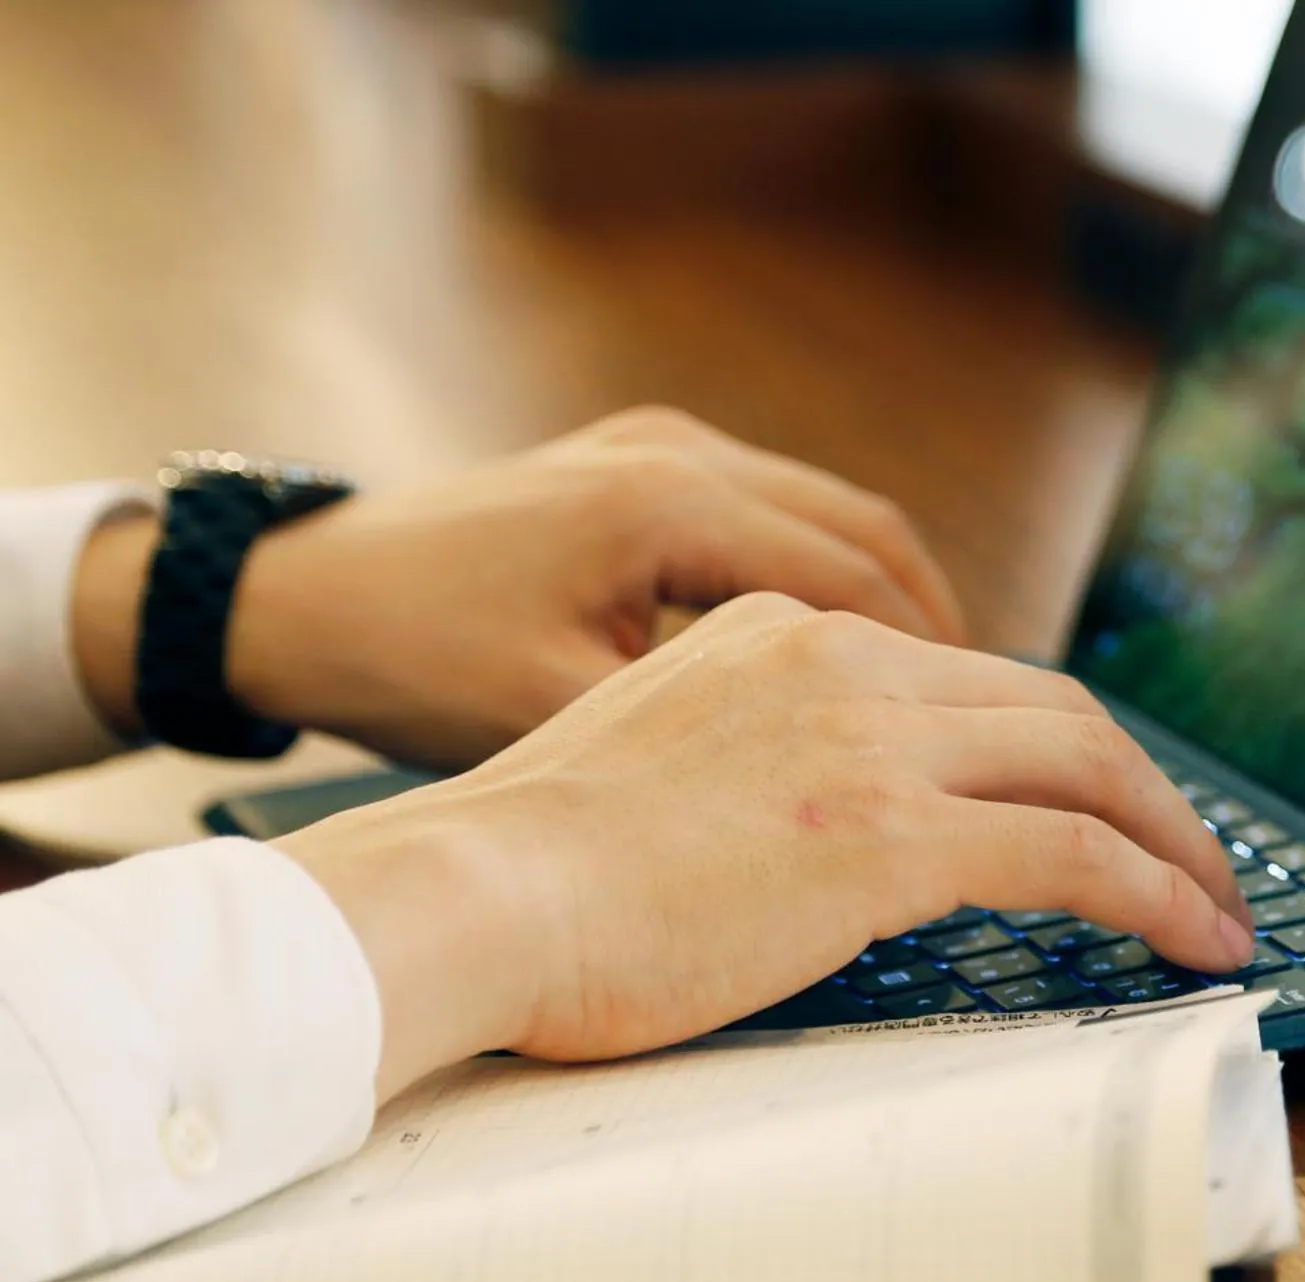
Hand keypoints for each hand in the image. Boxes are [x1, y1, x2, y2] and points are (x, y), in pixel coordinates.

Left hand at [70, 406, 965, 766]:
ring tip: (940, 702)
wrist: (296, 597)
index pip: (865, 589)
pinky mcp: (632, 463)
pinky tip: (835, 660)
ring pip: (834, 521)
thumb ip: (706, 745)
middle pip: (874, 539)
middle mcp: (681, 457)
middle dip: (947, 637)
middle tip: (1001, 729)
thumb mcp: (563, 722)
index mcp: (670, 511)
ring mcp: (657, 447)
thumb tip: (835, 803)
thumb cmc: (413, 669)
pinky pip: (775, 517)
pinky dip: (828, 583)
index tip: (994, 753)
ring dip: (895, 607)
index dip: (943, 677)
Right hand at [279, 594, 1257, 1100]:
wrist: (465, 893)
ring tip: (1218, 908)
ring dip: (1174, 840)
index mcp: (779, 638)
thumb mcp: (646, 768)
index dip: (1046, 743)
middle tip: (1189, 854)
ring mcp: (873, 742)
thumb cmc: (523, 871)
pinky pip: (1076, 852)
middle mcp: (841, 664)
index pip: (960, 680)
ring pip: (1088, 762)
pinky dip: (1158, 893)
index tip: (1088, 802)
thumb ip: (741, 766)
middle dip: (1142, 784)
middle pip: (1050, 705)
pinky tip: (1196, 941)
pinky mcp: (893, 835)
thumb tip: (792, 839)